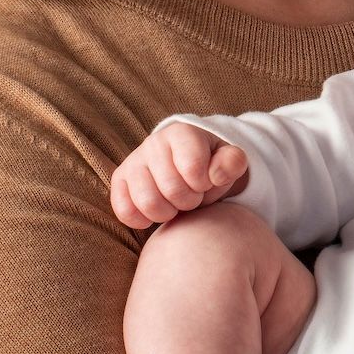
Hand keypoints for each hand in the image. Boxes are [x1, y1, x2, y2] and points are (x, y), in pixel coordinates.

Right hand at [108, 123, 247, 228]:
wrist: (187, 165)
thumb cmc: (210, 164)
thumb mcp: (229, 160)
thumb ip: (233, 163)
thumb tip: (215, 175)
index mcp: (182, 133)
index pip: (193, 169)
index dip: (204, 183)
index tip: (206, 181)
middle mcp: (153, 143)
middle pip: (172, 190)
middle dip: (189, 201)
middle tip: (193, 196)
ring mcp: (133, 161)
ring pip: (148, 203)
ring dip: (168, 212)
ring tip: (176, 203)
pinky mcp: (120, 180)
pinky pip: (125, 211)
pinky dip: (143, 220)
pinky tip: (158, 211)